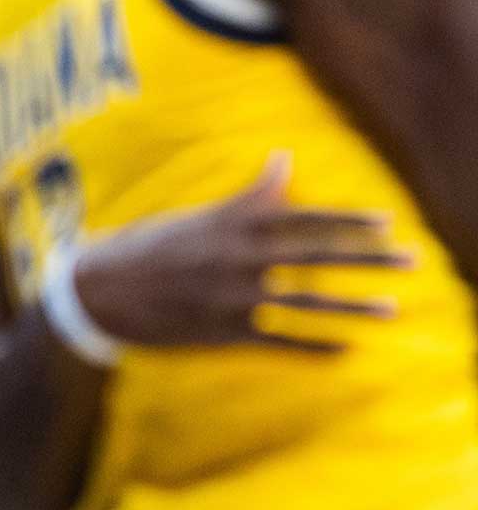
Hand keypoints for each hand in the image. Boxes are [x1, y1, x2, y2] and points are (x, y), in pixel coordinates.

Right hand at [73, 153, 409, 352]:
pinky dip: (314, 346)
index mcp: (228, 226)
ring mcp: (232, 298)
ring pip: (306, 302)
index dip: (346, 220)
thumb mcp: (194, 216)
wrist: (98, 292)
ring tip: (390, 309)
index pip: (301, 218)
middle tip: (411, 259)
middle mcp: (237, 260)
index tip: (385, 221)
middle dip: (368, 258)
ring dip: (353, 307)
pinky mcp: (223, 332)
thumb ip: (245, 197)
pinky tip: (345, 348)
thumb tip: (283, 161)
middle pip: (316, 258)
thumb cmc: (147, 247)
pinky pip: (279, 342)